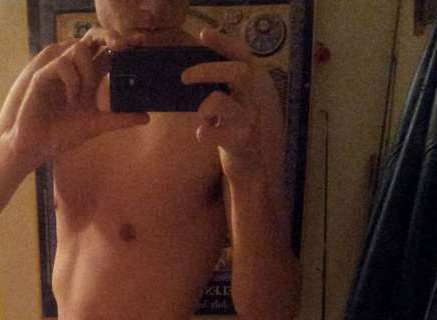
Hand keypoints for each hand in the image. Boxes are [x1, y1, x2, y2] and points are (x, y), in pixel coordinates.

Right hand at [12, 30, 149, 166]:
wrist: (37, 147)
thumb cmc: (62, 135)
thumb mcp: (96, 126)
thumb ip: (119, 119)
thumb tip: (147, 117)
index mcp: (88, 79)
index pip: (107, 54)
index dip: (122, 46)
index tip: (139, 46)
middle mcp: (74, 72)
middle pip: (92, 41)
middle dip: (109, 38)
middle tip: (123, 47)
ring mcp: (58, 72)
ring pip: (78, 49)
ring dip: (88, 70)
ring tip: (86, 94)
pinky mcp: (43, 77)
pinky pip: (62, 65)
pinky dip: (72, 82)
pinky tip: (71, 100)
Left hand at [182, 28, 284, 183]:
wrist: (248, 167)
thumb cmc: (232, 131)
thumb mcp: (228, 105)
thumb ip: (216, 89)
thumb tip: (187, 73)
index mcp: (247, 86)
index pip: (242, 55)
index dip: (224, 43)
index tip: (204, 34)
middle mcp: (252, 100)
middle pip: (239, 72)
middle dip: (208, 70)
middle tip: (184, 77)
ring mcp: (249, 120)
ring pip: (224, 102)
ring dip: (205, 104)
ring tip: (200, 113)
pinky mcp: (242, 142)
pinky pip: (220, 134)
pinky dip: (206, 133)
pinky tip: (201, 133)